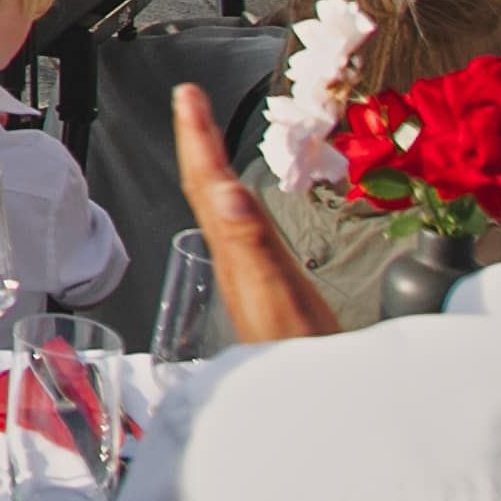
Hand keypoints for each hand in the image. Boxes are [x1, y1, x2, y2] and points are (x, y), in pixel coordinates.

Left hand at [172, 79, 337, 342]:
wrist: (312, 404)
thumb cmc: (297, 354)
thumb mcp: (278, 296)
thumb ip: (251, 243)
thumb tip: (225, 189)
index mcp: (234, 251)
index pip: (207, 183)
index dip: (197, 137)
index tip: (188, 96)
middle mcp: (232, 257)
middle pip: (205, 188)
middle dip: (197, 141)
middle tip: (190, 99)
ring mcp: (244, 271)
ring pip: (217, 205)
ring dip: (210, 164)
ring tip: (205, 135)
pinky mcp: (262, 285)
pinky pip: (237, 226)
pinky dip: (233, 197)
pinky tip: (237, 199)